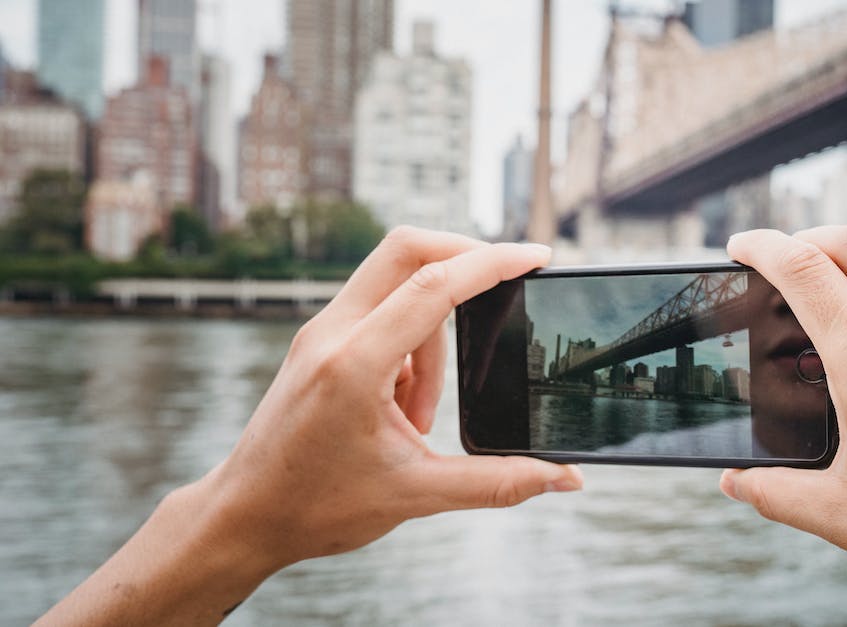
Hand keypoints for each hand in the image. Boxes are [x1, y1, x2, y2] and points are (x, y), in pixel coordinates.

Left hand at [38, 227, 581, 625]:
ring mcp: (319, 332)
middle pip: (407, 249)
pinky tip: (403, 409)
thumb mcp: (415, 496)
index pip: (435, 284)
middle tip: (505, 293)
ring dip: (434, 332)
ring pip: (395, 283)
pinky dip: (410, 343)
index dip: (493, 262)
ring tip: (424, 415)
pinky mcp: (318, 342)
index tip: (537, 256)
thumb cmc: (316, 508)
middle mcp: (332, 333)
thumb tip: (565, 478)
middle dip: (466, 258)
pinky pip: (378, 311)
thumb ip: (498, 483)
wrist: (241, 517)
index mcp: (354, 363)